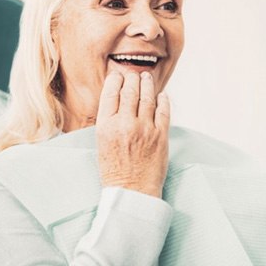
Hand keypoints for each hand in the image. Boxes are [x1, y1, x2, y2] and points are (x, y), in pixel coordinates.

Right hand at [96, 71, 169, 197]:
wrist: (131, 192)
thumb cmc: (115, 170)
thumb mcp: (101, 143)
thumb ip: (109, 121)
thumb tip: (118, 99)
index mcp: (106, 126)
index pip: (111, 93)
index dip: (116, 80)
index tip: (118, 75)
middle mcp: (125, 124)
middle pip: (130, 91)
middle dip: (132, 78)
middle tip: (134, 74)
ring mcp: (145, 129)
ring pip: (147, 97)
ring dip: (148, 84)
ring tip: (147, 78)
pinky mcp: (160, 135)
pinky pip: (163, 110)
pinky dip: (163, 100)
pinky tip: (161, 95)